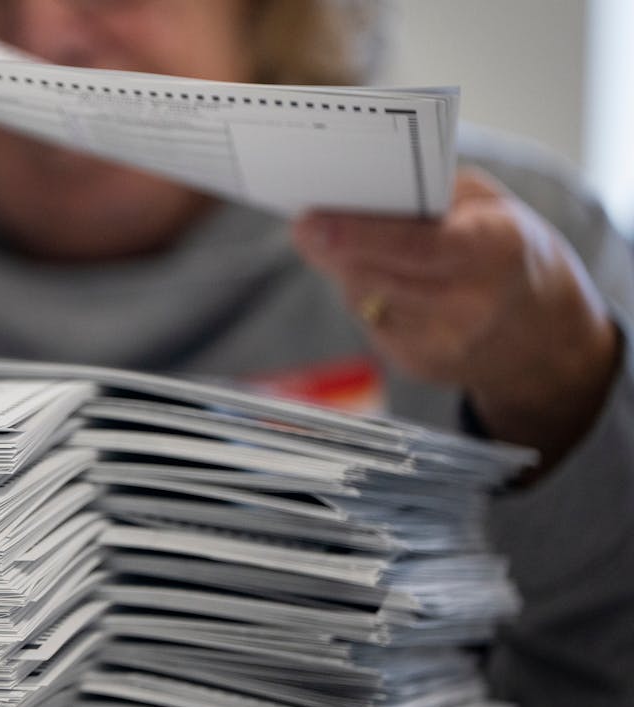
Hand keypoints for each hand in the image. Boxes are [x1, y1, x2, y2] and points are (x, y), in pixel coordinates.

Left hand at [292, 168, 621, 470]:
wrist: (544, 337)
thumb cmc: (509, 253)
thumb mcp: (491, 208)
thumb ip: (428, 198)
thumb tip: (354, 201)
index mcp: (497, 251)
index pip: (416, 246)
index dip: (358, 235)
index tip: (309, 223)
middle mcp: (472, 305)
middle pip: (376, 275)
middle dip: (335, 249)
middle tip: (305, 225)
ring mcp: (444, 343)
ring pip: (364, 298)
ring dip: (349, 270)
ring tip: (349, 246)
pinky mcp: (419, 365)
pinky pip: (370, 321)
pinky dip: (367, 297)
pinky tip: (385, 283)